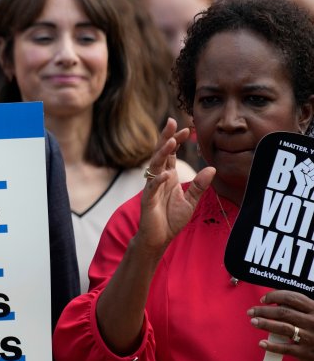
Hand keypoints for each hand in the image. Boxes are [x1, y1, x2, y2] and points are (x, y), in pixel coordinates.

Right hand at [134, 118, 214, 253]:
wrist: (158, 238)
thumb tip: (212, 168)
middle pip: (160, 153)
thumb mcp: (190, 201)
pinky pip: (152, 187)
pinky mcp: (148, 200)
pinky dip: (158, 180)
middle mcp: (158, 178)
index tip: (186, 127)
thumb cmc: (171, 219)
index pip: (171, 153)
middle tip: (172, 122)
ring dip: (162, 153)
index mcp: (167, 176)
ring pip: (155, 165)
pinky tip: (166, 174)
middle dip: (166, 137)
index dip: (177, 139)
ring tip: (171, 142)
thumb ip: (199, 185)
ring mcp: (152, 188)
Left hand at [249, 290, 313, 360]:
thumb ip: (298, 307)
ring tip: (253, 322)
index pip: (292, 298)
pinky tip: (262, 343)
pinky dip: (272, 346)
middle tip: (251, 312)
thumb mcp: (313, 314)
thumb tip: (275, 299)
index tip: (262, 300)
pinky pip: (286, 349)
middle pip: (283, 312)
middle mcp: (312, 322)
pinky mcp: (305, 352)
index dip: (274, 296)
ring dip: (265, 324)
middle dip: (264, 311)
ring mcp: (309, 337)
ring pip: (283, 328)